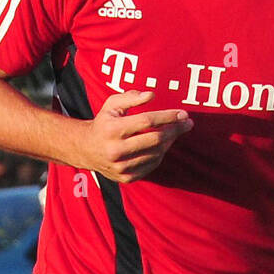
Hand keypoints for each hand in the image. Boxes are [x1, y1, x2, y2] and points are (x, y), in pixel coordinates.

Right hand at [76, 90, 192, 181]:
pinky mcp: (127, 177)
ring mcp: (122, 167)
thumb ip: (131, 97)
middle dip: (175, 130)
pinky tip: (162, 145)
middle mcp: (116, 150)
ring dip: (169, 141)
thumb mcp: (112, 104)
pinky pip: (152, 165)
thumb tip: (151, 95)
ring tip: (174, 131)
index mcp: (112, 129)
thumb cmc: (104, 122)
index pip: (147, 121)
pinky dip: (160, 154)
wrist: (86, 150)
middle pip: (156, 139)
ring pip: (157, 153)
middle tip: (187, 123)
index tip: (183, 113)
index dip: (168, 116)